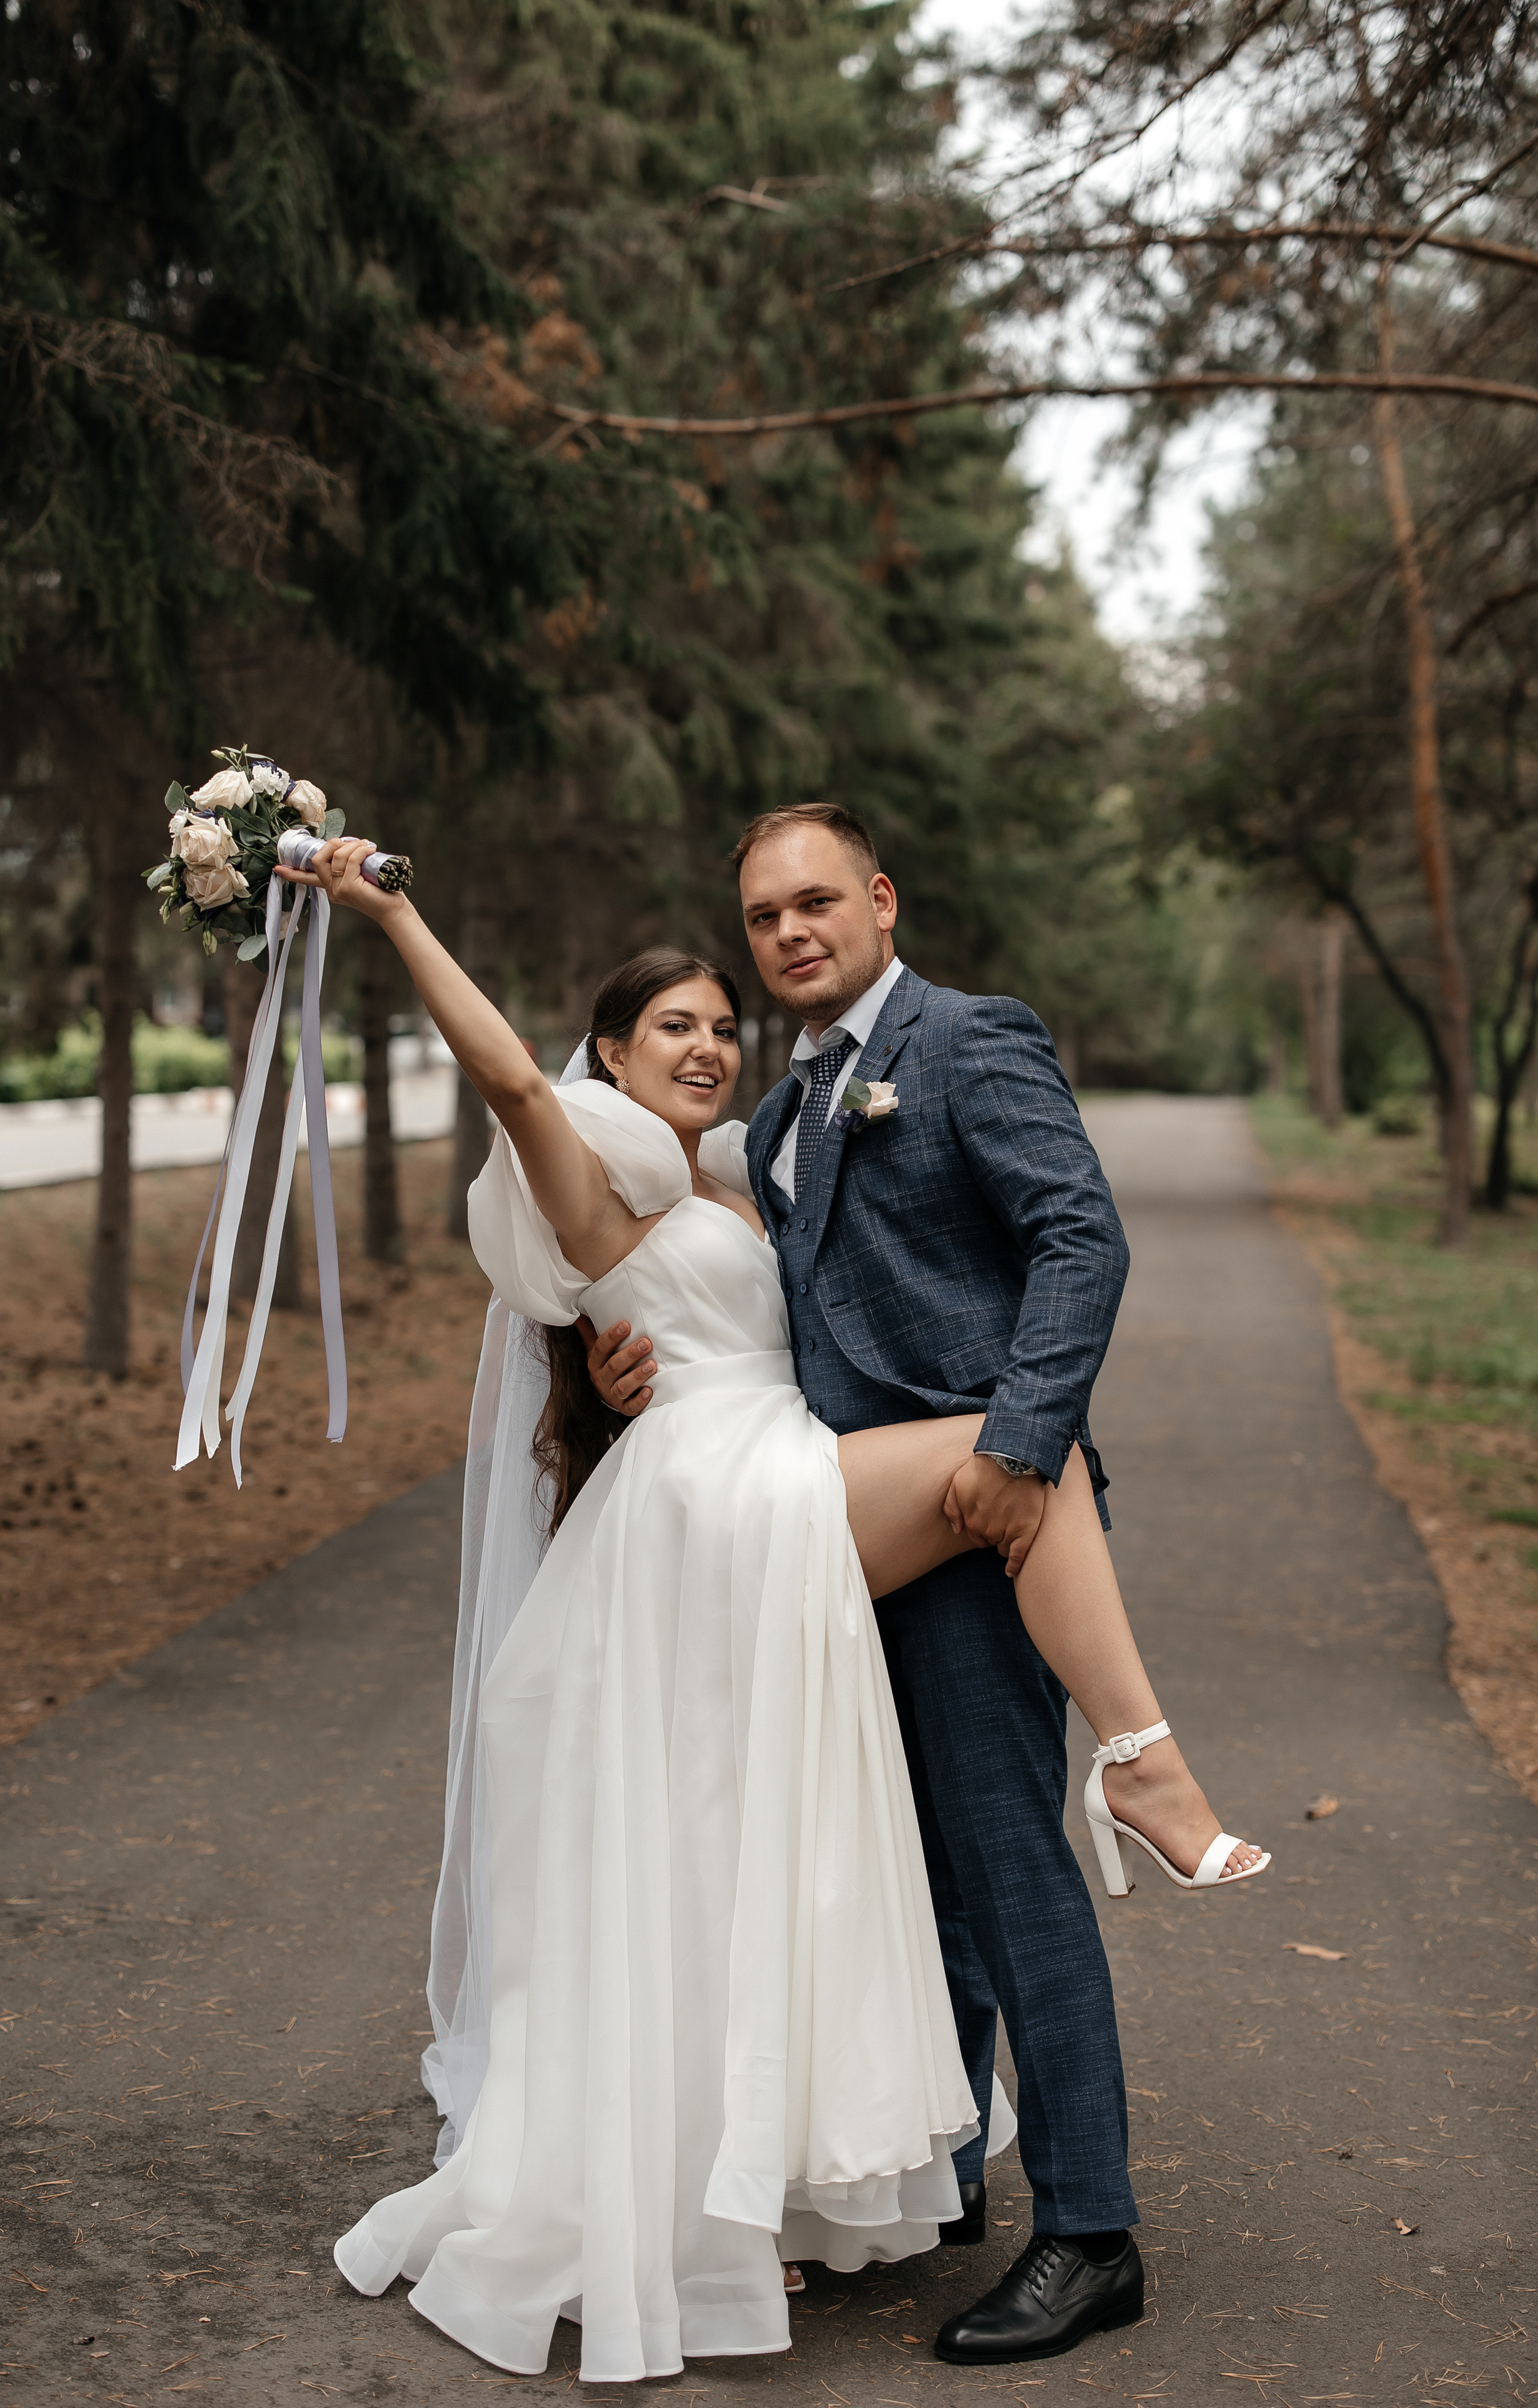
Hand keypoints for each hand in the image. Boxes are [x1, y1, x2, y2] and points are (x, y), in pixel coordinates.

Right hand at [275, 835, 405, 925]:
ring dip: (352, 844)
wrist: (393, 910)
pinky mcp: (349, 887)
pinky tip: (370, 849)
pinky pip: (350, 859)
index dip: (292, 873)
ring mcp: (338, 890)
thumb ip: (349, 864)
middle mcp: (331, 890)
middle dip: (332, 844)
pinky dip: (360, 849)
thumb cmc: (380, 891)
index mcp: (331, 887)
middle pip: (317, 859)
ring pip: (336, 856)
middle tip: (351, 842)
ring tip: (367, 846)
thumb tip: (346, 845)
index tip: (278, 868)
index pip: (307, 879)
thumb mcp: (360, 875)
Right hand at [579, 1315, 655, 1417]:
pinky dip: (640, 1401)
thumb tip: (577, 1311)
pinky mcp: (624, 1408)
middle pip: (614, 1367)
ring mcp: (612, 1395)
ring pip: (622, 1387)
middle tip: (646, 1343)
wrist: (608, 1394)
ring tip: (652, 1365)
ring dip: (637, 1376)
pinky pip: (630, 1407)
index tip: (626, 1325)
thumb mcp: (596, 1349)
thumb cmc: (607, 1364)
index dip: (612, 1337)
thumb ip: (590, 1331)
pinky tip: (649, 1391)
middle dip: (630, 1354)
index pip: (601, 1348)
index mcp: (594, 1363)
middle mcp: (601, 1379)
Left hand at [943, 1455, 1046, 1579]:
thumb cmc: (984, 1469)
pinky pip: (1018, 1556)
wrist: (1013, 1458)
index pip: (975, 1536)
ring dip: (1005, 1540)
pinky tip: (1011, 1571)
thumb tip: (957, 1529)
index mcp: (972, 1521)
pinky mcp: (1026, 1530)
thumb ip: (952, 1508)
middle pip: (989, 1541)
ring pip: (1003, 1547)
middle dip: (993, 1533)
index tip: (990, 1518)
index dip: (982, 1528)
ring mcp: (1008, 1531)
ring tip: (1012, 1524)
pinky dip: (1014, 1565)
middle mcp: (988, 1530)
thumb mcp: (958, 1483)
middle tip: (1002, 1515)